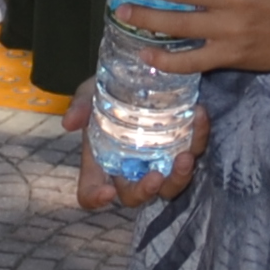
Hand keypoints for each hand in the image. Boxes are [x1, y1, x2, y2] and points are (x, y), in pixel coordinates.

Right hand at [65, 94, 206, 210]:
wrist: (140, 72)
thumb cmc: (109, 89)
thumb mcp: (90, 92)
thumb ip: (80, 105)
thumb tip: (69, 122)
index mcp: (101, 162)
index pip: (90, 193)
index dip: (95, 198)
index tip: (106, 192)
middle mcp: (130, 169)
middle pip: (136, 196)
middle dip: (146, 190)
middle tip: (156, 177)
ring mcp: (158, 161)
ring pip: (171, 185)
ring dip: (180, 177)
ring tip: (186, 157)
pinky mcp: (183, 145)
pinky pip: (195, 149)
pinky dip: (199, 136)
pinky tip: (200, 115)